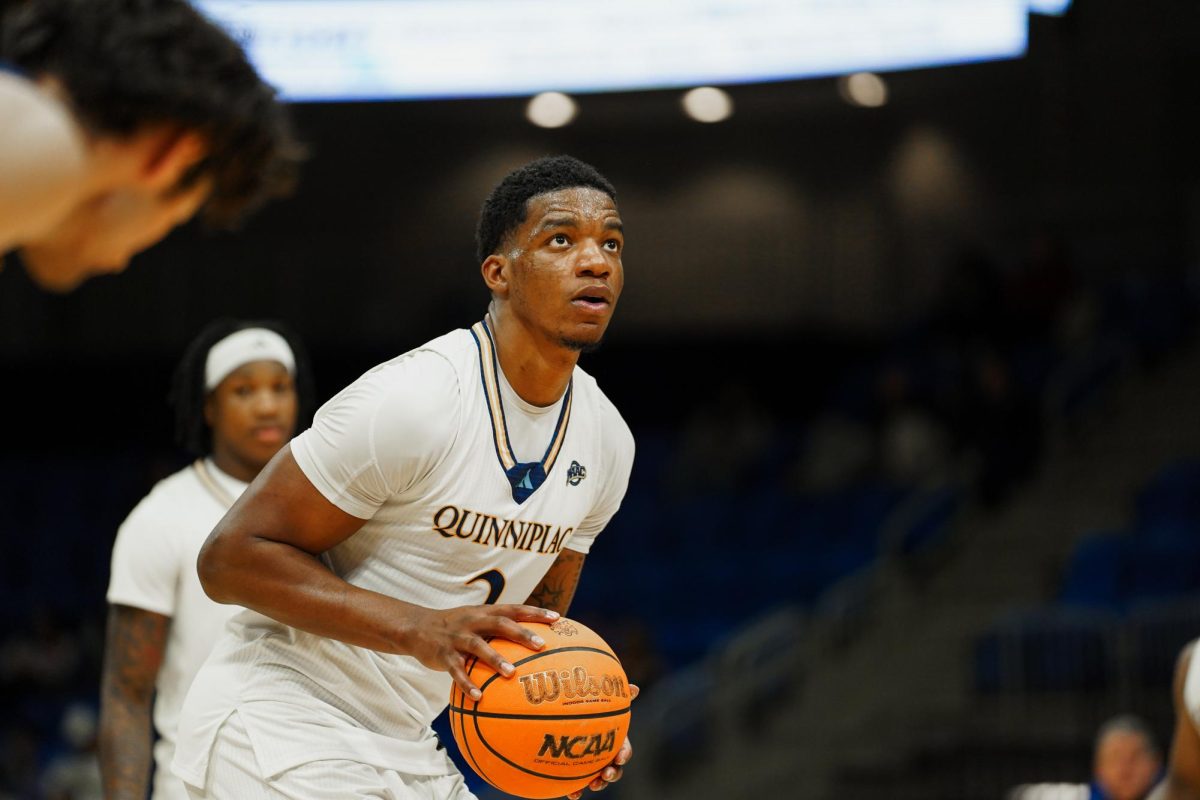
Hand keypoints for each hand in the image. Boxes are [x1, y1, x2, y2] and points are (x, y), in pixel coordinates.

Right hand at [406, 604, 558, 698]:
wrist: (417, 627)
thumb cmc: (456, 627)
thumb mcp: (476, 621)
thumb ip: (500, 629)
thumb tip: (532, 644)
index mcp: (484, 612)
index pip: (513, 608)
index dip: (534, 612)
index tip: (557, 617)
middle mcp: (472, 621)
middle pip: (499, 623)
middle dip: (521, 633)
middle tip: (541, 644)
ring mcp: (457, 637)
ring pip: (478, 646)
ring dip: (495, 659)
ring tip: (511, 673)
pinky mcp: (443, 655)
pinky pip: (456, 670)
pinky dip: (466, 683)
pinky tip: (478, 698)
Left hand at [566, 684, 639, 797]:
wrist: (569, 717)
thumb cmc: (591, 706)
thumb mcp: (604, 700)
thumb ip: (617, 696)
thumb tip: (634, 688)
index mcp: (614, 741)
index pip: (624, 750)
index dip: (624, 754)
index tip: (620, 757)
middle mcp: (606, 755)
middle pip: (614, 768)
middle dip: (612, 774)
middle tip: (606, 774)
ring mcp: (592, 764)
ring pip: (599, 779)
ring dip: (598, 784)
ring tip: (592, 786)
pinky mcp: (577, 771)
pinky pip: (579, 784)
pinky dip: (576, 791)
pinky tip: (571, 795)